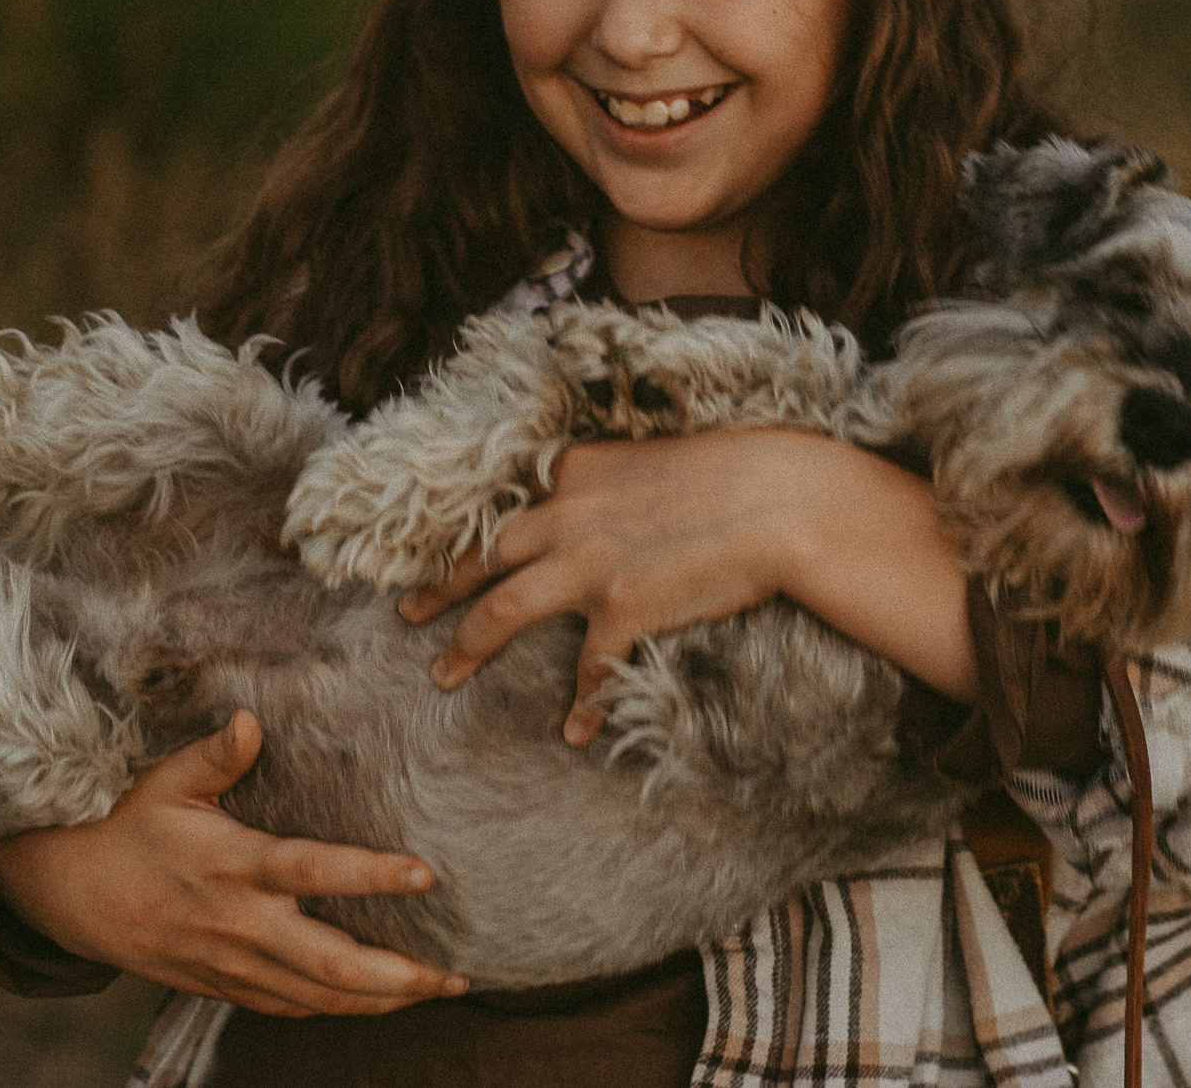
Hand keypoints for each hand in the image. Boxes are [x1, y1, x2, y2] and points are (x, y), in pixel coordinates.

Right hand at [0, 711, 467, 1015]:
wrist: (63, 891)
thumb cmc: (121, 825)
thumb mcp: (162, 782)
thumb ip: (214, 757)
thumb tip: (250, 721)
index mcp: (232, 865)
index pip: (311, 872)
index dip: (369, 876)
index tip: (425, 874)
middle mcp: (238, 923)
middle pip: (326, 962)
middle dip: (394, 976)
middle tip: (451, 975)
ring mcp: (230, 963)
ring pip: (315, 997)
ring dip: (378, 1001)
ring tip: (436, 992)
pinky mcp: (220, 985)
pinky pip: (287, 1009)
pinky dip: (336, 1009)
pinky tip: (377, 1003)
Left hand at [398, 428, 972, 744]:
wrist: (781, 498)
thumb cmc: (740, 468)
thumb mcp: (661, 457)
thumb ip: (620, 480)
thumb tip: (613, 502)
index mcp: (576, 470)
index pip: (505, 504)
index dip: (467, 532)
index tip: (443, 552)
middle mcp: (568, 515)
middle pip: (482, 558)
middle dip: (440, 589)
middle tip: (408, 613)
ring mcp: (589, 563)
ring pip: (502, 612)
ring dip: (467, 647)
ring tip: (443, 677)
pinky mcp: (622, 607)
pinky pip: (586, 668)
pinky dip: (579, 703)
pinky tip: (573, 733)